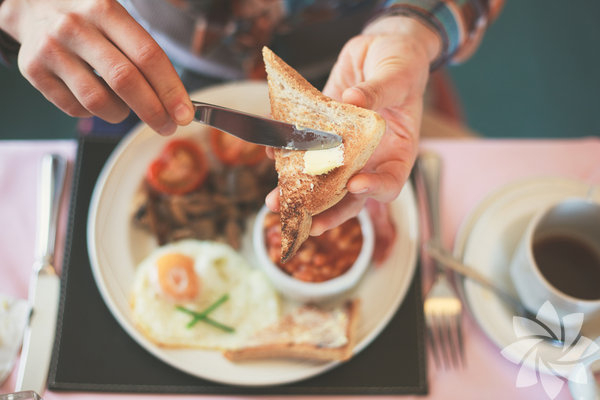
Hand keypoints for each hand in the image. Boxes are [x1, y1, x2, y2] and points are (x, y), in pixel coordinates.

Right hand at [0, 0, 193, 134]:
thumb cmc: (87, 17)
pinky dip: (92, 112)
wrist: (30, 2)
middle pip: (125, 81)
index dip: (170, 89)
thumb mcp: (116, 16)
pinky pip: (74, 108)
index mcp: (105, 10)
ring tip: (125, 108)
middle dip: (153, 111)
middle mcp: (76, 27)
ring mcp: (52, 49)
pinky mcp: (33, 69)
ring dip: (120, 114)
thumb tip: (177, 101)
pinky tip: (96, 98)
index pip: (148, 56)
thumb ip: (144, 52)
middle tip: (167, 126)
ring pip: (98, 101)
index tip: (184, 113)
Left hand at [266, 16, 440, 234]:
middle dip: (326, 210)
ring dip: (298, 191)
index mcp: (398, 151)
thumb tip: (353, 101)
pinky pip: (305, 148)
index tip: (355, 184)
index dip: (374, 189)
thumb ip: (378, 91)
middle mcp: (370, 157)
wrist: (380, 48)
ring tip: (274, 200)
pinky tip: (272, 152)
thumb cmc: (402, 63)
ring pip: (322, 178)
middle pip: (350, 194)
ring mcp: (344, 148)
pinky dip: (287, 152)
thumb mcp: (397, 74)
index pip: (390, 182)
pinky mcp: (323, 133)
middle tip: (304, 221)